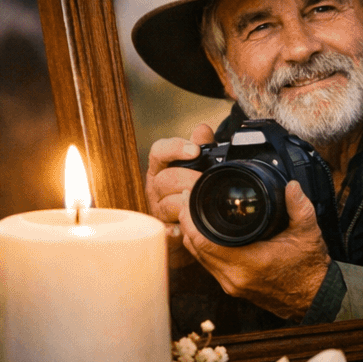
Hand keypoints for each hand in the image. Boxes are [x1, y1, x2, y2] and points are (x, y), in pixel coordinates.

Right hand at [146, 123, 215, 268]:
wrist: (190, 226)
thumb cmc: (191, 190)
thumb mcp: (199, 167)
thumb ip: (201, 148)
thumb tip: (202, 129)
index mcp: (163, 168)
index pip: (159, 151)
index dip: (175, 148)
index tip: (195, 150)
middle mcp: (156, 187)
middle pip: (165, 179)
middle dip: (188, 179)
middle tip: (207, 181)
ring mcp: (156, 209)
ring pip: (165, 204)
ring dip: (185, 204)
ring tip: (201, 202)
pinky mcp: (161, 232)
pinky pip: (163, 231)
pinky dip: (172, 231)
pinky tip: (181, 231)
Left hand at [179, 179, 331, 319]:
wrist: (314, 297)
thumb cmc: (310, 269)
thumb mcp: (308, 233)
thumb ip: (299, 206)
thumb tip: (291, 186)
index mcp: (248, 263)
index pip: (203, 242)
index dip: (190, 219)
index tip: (188, 198)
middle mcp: (234, 277)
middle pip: (195, 249)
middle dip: (188, 223)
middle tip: (188, 200)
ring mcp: (231, 285)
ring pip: (199, 258)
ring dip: (194, 237)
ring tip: (194, 214)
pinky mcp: (233, 288)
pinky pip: (209, 266)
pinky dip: (204, 249)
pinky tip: (207, 235)